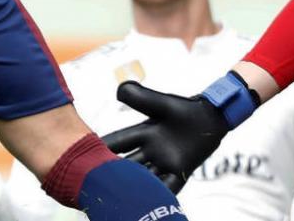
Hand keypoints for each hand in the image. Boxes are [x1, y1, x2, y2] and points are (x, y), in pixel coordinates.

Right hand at [101, 81, 230, 192]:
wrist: (211, 117)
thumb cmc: (185, 109)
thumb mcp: (161, 104)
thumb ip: (140, 98)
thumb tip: (118, 91)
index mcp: (143, 134)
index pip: (118, 143)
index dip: (102, 148)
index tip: (83, 155)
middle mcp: (150, 151)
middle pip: (127, 164)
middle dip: (113, 173)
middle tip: (95, 182)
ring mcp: (165, 162)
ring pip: (144, 177)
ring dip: (133, 186)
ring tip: (117, 197)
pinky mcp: (181, 170)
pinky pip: (168, 186)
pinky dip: (159, 194)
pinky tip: (150, 203)